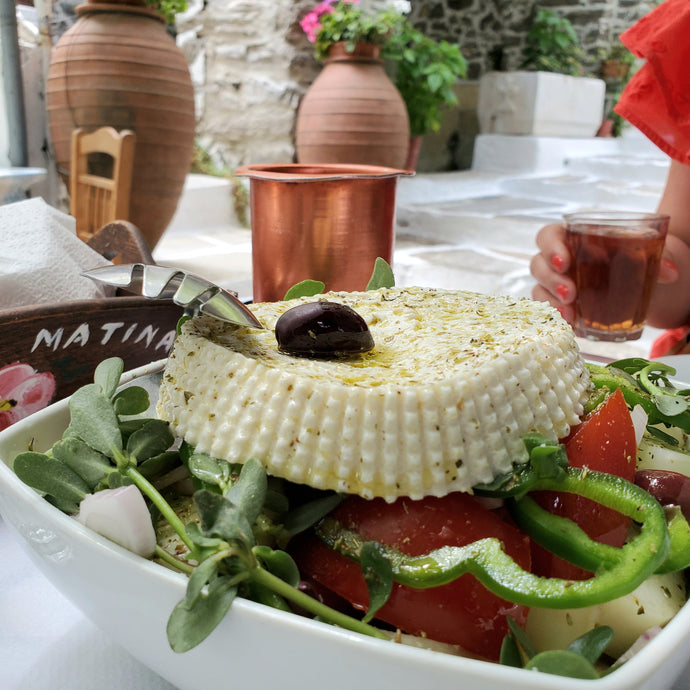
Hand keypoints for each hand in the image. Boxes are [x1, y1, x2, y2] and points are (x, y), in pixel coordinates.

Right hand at [530, 223, 680, 326]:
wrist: (648, 280)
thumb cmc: (640, 256)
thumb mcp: (652, 250)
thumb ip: (660, 254)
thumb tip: (670, 271)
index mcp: (572, 238)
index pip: (548, 236)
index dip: (550, 247)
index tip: (564, 261)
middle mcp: (560, 261)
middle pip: (538, 264)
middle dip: (550, 280)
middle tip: (570, 293)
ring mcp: (559, 284)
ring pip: (540, 289)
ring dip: (551, 301)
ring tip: (570, 313)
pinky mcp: (564, 306)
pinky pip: (550, 311)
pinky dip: (558, 317)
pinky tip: (571, 325)